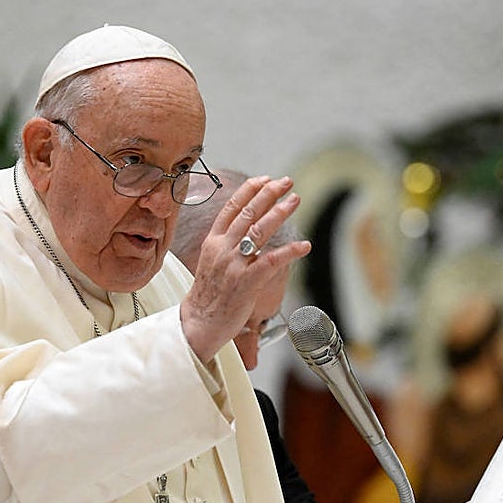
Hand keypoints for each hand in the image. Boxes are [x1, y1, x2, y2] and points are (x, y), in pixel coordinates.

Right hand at [180, 176, 309, 361]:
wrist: (198, 323)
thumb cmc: (208, 296)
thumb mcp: (211, 262)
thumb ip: (226, 244)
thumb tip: (245, 230)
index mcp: (213, 242)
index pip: (231, 208)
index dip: (249, 191)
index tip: (265, 179)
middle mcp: (222, 249)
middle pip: (248, 213)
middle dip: (269, 194)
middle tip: (286, 182)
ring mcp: (233, 265)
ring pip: (259, 231)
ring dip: (279, 212)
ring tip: (294, 200)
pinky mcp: (246, 282)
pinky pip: (271, 261)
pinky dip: (289, 251)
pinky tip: (304, 245)